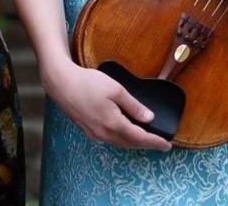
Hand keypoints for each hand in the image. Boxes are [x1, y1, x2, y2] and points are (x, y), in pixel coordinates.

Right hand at [45, 59, 170, 150]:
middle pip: (130, 143)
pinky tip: (122, 131)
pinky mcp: (87, 130)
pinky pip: (109, 139)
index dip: (155, 142)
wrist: (60, 82)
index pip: (140, 138)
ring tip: (143, 138)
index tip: (167, 144)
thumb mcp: (115, 89)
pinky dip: (120, 138)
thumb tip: (149, 118)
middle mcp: (104, 134)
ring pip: (119, 142)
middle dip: (146, 144)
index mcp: (114, 124)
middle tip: (158, 143)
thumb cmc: (87, 82)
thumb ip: (133, 105)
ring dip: (133, 142)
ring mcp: (94, 134)